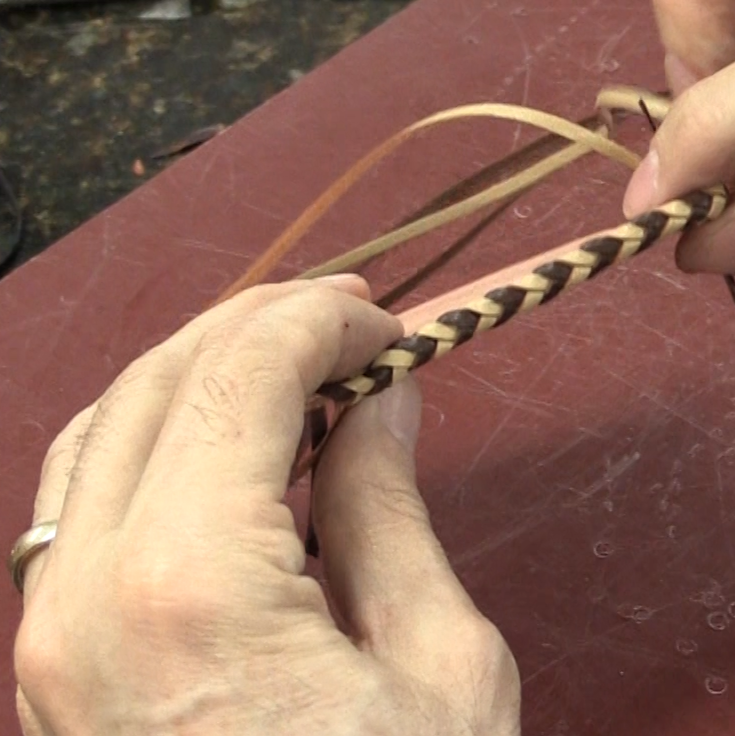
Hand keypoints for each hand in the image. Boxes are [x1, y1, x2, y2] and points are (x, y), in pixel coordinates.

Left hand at [14, 277, 519, 734]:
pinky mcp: (52, 662)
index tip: (391, 325)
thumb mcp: (435, 665)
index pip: (244, 371)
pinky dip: (162, 432)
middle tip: (353, 322)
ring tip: (297, 360)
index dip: (324, 320)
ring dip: (205, 366)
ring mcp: (50, 631)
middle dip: (266, 322)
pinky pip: (86, 494)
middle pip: (166, 375)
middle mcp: (88, 594)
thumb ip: (388, 506)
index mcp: (191, 586)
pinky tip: (234, 440)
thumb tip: (383, 398)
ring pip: (109, 421)